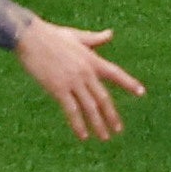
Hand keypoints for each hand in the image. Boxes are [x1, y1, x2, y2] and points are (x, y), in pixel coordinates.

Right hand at [14, 21, 143, 139]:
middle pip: (103, 98)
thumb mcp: (75, 35)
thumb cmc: (50, 34)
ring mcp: (73, 81)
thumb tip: (110, 33)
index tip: (141, 92)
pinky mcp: (58, 88)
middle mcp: (86, 72)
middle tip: (118, 130)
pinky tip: (83, 136)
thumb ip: (94, 39)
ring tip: (104, 137)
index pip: (115, 73)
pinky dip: (78, 124)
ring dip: (98, 124)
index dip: (129, 83)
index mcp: (91, 59)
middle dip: (111, 115)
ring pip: (90, 107)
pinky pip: (71, 110)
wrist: (29, 36)